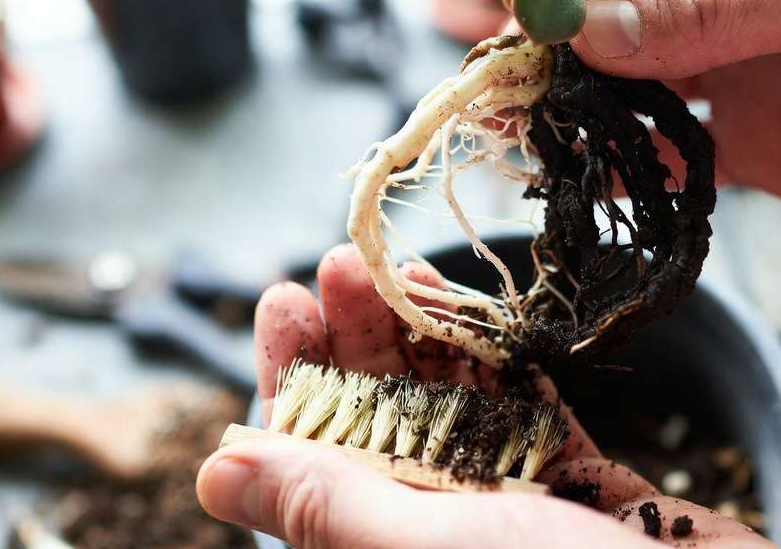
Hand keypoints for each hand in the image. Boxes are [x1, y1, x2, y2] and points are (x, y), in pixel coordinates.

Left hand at [197, 244, 770, 548]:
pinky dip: (493, 354)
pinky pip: (519, 403)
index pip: (308, 457)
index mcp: (387, 544)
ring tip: (403, 267)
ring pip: (446, 401)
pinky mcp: (571, 479)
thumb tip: (209, 473)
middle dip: (355, 335)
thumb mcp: (431, 548)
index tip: (281, 301)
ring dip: (420, 333)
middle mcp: (436, 525)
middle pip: (375, 416)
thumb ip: (326, 509)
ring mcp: (505, 501)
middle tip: (343, 260)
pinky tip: (470, 307)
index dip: (289, 375)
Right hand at [540, 0, 780, 232]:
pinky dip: (631, 160)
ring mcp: (741, 66)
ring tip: (528, 121)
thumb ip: (714, 14)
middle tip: (505, 63)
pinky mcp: (754, 141)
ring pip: (635, 76)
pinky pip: (672, 149)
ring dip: (583, 97)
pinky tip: (599, 170)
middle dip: (562, 29)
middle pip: (620, 1)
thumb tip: (589, 31)